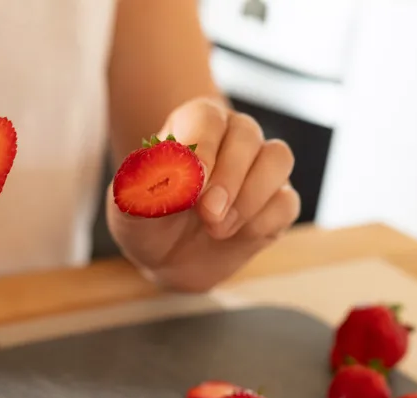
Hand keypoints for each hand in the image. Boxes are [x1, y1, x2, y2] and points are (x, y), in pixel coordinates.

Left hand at [107, 96, 299, 291]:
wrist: (166, 260)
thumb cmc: (147, 221)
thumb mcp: (129, 209)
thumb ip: (140, 189)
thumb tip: (166, 176)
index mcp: (193, 126)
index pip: (206, 118)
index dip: (203, 146)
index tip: (193, 182)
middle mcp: (232, 139)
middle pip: (247, 134)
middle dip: (228, 177)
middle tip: (206, 213)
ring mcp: (259, 170)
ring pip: (277, 159)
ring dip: (250, 197)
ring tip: (217, 229)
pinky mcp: (277, 203)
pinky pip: (286, 202)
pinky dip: (263, 222)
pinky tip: (233, 237)